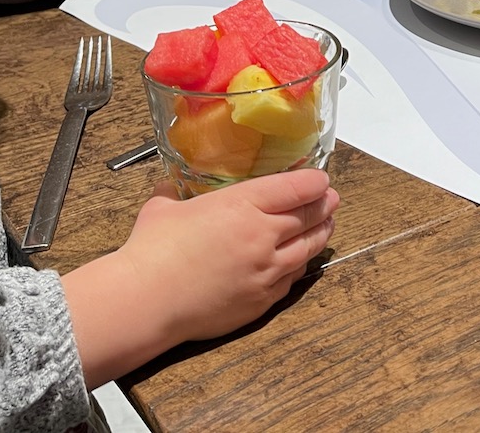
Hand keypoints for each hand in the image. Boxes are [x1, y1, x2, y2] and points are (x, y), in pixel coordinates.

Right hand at [117, 169, 338, 343]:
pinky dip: (301, 265)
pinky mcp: (261, 300)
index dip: (314, 182)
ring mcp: (265, 270)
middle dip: (324, 206)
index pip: (295, 188)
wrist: (147, 301)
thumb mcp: (164, 206)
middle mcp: (262, 235)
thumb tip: (169, 185)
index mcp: (242, 204)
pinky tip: (301, 261)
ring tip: (328, 225)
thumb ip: (174, 192)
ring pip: (307, 249)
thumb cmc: (152, 250)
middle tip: (332, 200)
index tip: (322, 179)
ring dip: (321, 234)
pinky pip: (291, 279)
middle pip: (308, 216)